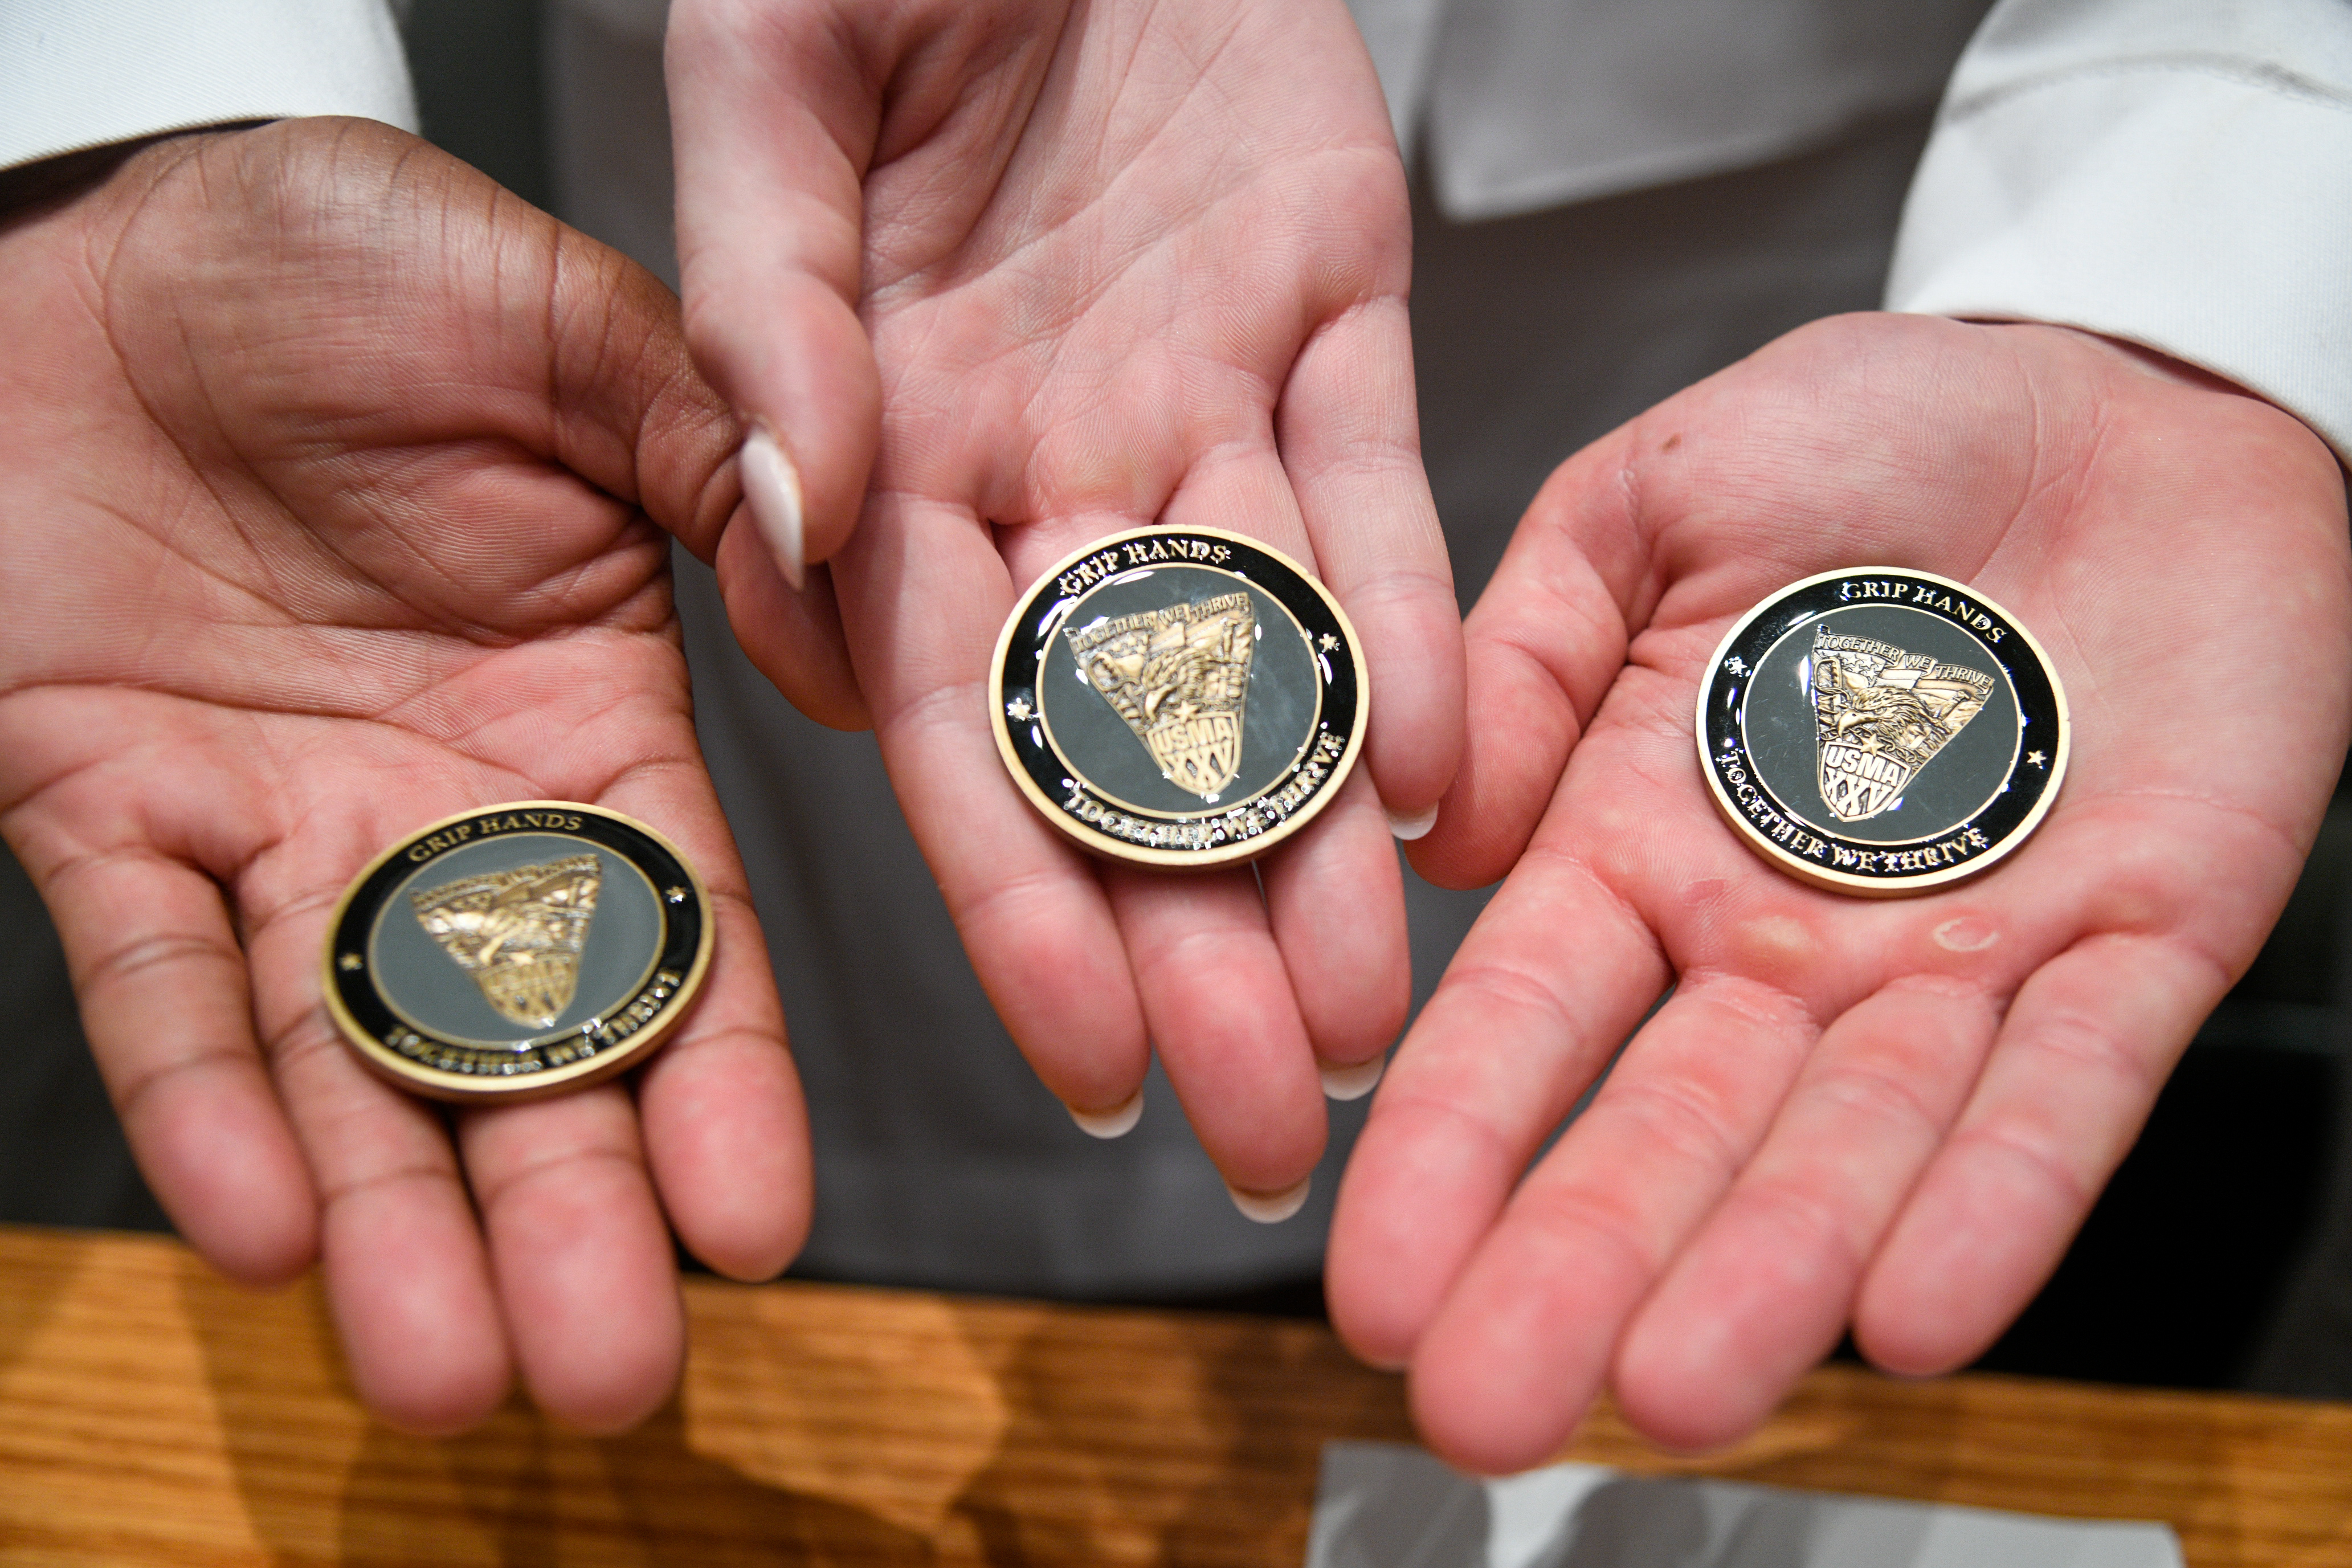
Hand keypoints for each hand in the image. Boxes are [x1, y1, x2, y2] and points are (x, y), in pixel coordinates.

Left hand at [0, 120, 808, 1434]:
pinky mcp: (95, 807)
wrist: (104, 238)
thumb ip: (694, 444)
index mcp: (587, 714)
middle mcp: (446, 807)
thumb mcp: (556, 321)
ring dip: (393, 1219)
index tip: (761, 1222)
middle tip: (610, 1377)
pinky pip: (154, 977)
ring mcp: (274, 825)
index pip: (678, 931)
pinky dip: (201, 1099)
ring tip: (442, 1374)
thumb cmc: (344, 257)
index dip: (721, 1082)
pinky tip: (258, 1226)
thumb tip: (827, 577)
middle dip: (567, 1215)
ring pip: (348, 1060)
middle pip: (525, 1050)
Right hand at [666, 0, 1462, 1202]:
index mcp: (884, 438)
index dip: (1009, 892)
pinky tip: (1448, 788)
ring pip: (1266, 660)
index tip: (1081, 1058)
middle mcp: (1044, 463)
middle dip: (1186, 939)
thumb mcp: (762, 83)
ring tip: (1371, 1028)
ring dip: (1317, 843)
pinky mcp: (1335, 313)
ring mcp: (1197, 399)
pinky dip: (1418, 634)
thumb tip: (790, 522)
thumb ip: (765, 306)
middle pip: (1120, 741)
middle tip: (1263, 1128)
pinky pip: (1384, 497)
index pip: (948, 716)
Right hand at [1325, 314, 2351, 1467]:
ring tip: (1678, 1394)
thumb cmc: (1873, 428)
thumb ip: (1522, 644)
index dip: (1448, 1147)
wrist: (2114, 397)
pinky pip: (2066, 1093)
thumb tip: (1430, 838)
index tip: (1369, 1279)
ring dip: (1770, 1269)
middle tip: (1486, 1407)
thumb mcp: (1654, 493)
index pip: (1527, 1019)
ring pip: (1854, 1140)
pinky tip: (1914, 1315)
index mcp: (1644, 831)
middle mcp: (1783, 932)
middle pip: (1672, 1126)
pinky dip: (1998, 1201)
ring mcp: (1958, 955)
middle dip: (1581, 1263)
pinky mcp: (2137, 942)